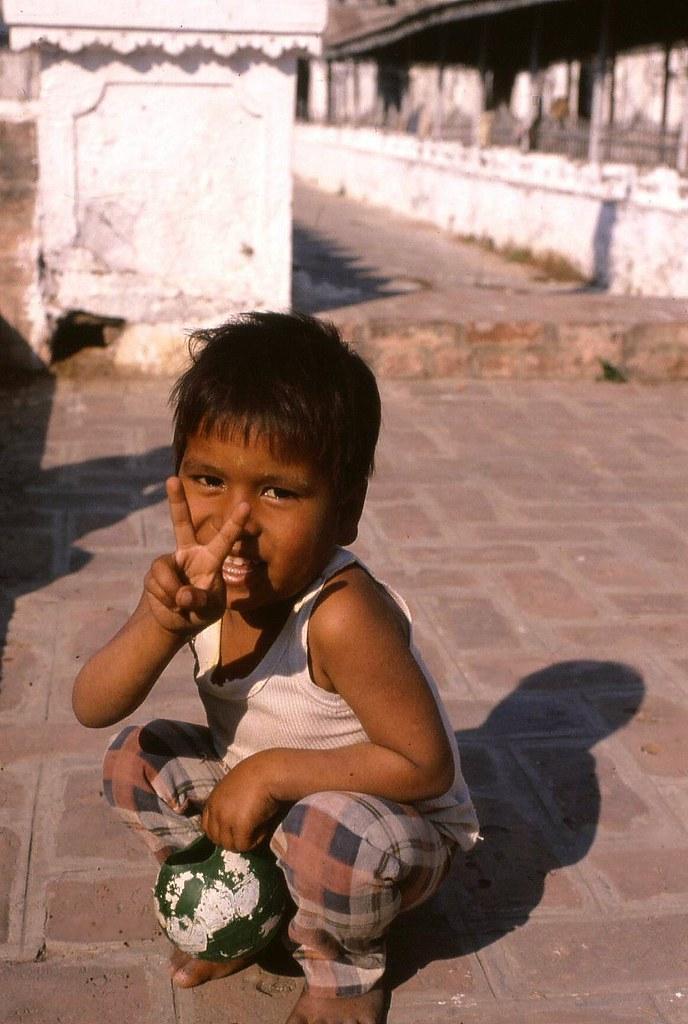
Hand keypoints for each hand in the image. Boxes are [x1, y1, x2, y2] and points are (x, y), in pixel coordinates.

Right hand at [142, 477, 249, 635]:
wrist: (177, 621)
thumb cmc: (202, 611)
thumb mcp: (210, 611)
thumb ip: (200, 602)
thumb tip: (182, 595)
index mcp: (211, 558)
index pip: (225, 539)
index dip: (235, 522)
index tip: (246, 505)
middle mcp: (190, 554)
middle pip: (181, 523)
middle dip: (176, 501)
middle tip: (171, 479)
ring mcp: (170, 561)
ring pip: (165, 572)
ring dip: (172, 593)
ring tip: (180, 605)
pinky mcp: (154, 573)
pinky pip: (157, 584)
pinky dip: (165, 599)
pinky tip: (170, 605)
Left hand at [201, 757, 280, 851]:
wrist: (272, 771)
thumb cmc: (260, 775)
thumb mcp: (236, 787)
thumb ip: (229, 803)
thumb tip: (234, 823)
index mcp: (213, 799)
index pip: (207, 828)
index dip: (222, 832)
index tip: (236, 830)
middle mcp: (215, 810)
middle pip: (217, 840)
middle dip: (233, 838)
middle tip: (250, 830)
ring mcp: (225, 819)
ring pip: (230, 845)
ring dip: (245, 840)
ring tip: (259, 826)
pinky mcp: (239, 826)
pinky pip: (244, 845)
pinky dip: (256, 840)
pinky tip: (264, 826)